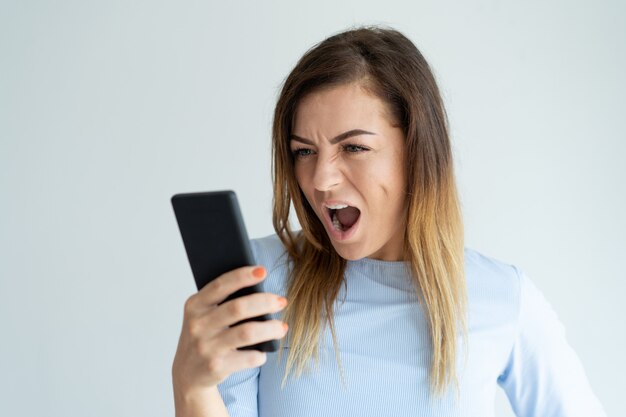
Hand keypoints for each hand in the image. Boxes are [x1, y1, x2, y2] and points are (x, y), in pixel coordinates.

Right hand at [172, 266, 287, 393]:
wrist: (187, 375)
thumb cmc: (205, 336)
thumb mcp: (204, 316)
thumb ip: (223, 303)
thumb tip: (260, 290)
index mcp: (195, 305)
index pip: (220, 285)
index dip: (242, 276)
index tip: (263, 271)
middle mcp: (198, 325)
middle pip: (238, 308)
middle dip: (264, 302)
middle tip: (282, 301)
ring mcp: (206, 347)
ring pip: (247, 332)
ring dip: (270, 328)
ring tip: (282, 327)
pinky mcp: (216, 367)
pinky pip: (248, 357)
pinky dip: (260, 354)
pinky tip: (263, 352)